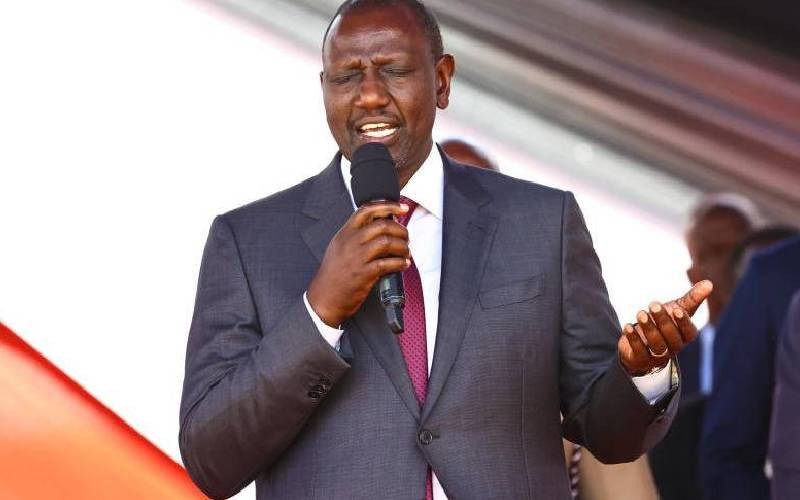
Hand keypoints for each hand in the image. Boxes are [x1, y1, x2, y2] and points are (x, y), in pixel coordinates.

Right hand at [307, 201, 410, 327]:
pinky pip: (388, 263)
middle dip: (401, 230)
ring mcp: (357, 257)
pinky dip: (400, 263)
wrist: (324, 298)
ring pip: (387, 242)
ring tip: (406, 252)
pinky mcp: (364, 273)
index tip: (402, 208)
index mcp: (345, 233)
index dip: (388, 206)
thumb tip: (381, 226)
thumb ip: (356, 235)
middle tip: (406, 238)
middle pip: (382, 225)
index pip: (367, 209)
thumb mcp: (339, 247)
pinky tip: (403, 264)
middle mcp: (350, 242)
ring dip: (403, 247)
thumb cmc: (333, 274)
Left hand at [618, 280, 712, 375]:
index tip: (677, 310)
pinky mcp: (642, 359)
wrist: (642, 341)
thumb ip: (692, 299)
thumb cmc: (663, 322)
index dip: (684, 322)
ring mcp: (658, 356)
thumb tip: (709, 283)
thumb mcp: (677, 309)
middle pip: (671, 336)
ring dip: (649, 328)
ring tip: (640, 313)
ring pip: (657, 345)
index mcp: (685, 336)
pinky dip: (634, 339)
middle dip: (662, 320)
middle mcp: (674, 348)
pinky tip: (628, 326)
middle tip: (653, 305)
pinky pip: (639, 352)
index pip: (689, 332)